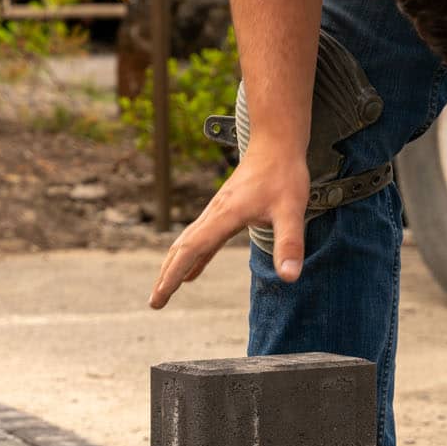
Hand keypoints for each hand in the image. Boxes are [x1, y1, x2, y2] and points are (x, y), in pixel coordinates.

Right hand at [149, 143, 310, 308]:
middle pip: (181, 248)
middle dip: (166, 276)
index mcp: (225, 216)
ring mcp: (217, 211)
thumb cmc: (284, 174)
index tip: (159, 297)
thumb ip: (289, 243)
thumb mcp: (292, 210)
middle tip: (154, 302)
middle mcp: (214, 214)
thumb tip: (289, 277)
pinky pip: (202, 239)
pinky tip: (192, 273)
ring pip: (187, 242)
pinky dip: (193, 257)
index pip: (191, 250)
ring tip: (165, 290)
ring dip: (174, 266)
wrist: (276, 143)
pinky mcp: (225, 211)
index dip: (173, 275)